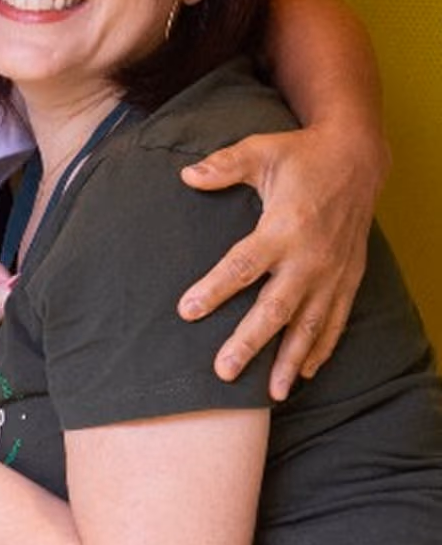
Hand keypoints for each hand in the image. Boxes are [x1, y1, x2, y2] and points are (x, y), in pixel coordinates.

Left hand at [177, 121, 380, 398]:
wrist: (358, 158)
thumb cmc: (300, 156)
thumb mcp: (260, 150)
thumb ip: (224, 166)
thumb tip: (187, 175)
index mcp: (284, 227)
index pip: (243, 265)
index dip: (215, 289)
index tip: (186, 312)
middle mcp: (311, 257)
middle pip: (276, 308)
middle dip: (250, 342)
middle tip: (223, 371)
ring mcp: (333, 272)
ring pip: (310, 325)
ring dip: (290, 360)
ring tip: (271, 394)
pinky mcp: (350, 278)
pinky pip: (337, 320)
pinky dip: (323, 348)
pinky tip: (305, 372)